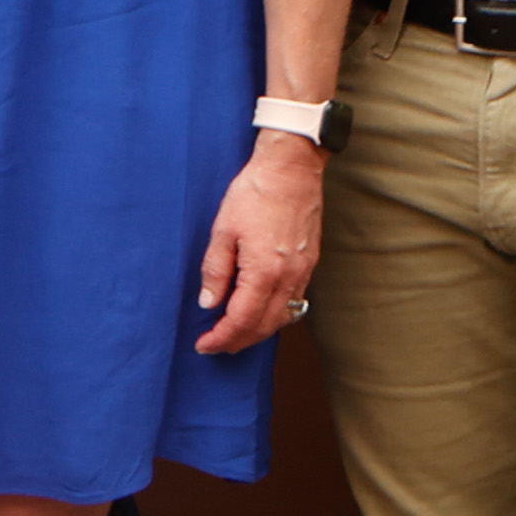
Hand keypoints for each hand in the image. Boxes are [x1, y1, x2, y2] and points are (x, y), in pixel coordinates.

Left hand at [193, 134, 325, 356]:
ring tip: (235, 334)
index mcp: (265, 271)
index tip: (204, 344)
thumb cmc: (255, 193)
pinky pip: (296, 301)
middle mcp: (290, 277)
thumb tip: (209, 302)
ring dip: (259, 332)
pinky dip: (276, 315)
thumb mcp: (223, 230)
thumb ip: (216, 270)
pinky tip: (261, 312)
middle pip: (265, 326)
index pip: (242, 320)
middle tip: (216, 345)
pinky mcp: (311, 263)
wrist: (292, 170)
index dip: (222, 337)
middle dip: (239, 341)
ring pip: (283, 317)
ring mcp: (304, 271)